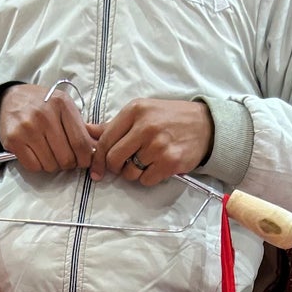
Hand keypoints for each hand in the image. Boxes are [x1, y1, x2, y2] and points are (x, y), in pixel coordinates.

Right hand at [0, 83, 96, 172]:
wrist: (10, 99)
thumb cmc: (43, 105)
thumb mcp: (65, 107)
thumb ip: (82, 127)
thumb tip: (99, 148)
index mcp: (62, 105)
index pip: (81, 143)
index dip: (85, 159)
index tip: (83, 161)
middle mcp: (45, 115)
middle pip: (67, 158)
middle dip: (68, 163)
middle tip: (64, 157)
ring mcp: (28, 128)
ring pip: (50, 165)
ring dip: (52, 164)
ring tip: (49, 152)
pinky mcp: (14, 140)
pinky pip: (34, 166)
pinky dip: (37, 165)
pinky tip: (36, 154)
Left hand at [91, 98, 213, 185]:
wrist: (205, 125)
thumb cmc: (169, 119)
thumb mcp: (141, 113)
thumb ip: (113, 125)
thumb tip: (86, 131)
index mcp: (135, 110)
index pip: (106, 140)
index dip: (97, 158)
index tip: (96, 169)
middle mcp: (145, 126)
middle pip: (114, 158)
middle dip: (115, 167)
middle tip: (123, 165)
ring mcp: (158, 145)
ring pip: (129, 172)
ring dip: (133, 172)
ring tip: (146, 161)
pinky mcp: (169, 162)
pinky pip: (146, 180)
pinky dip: (148, 177)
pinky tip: (157, 166)